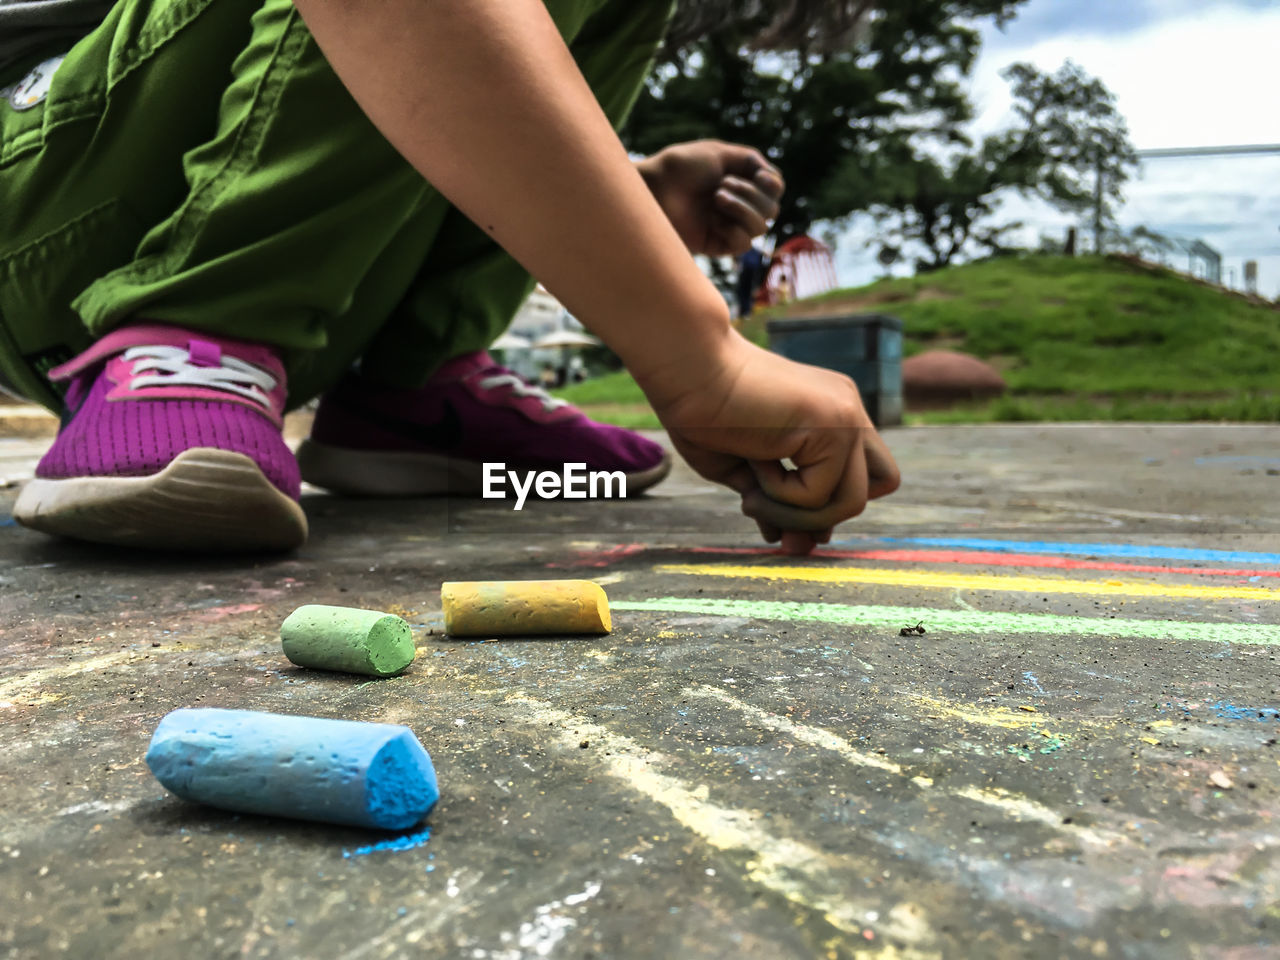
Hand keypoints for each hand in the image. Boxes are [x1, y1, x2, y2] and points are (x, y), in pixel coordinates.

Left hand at [637, 140, 783, 255]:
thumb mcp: (719, 153)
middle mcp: (736, 205)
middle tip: (721, 185)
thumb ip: (751, 161)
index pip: (774, 190)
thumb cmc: (680, 167)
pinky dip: (733, 229)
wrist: (654, 188)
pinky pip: (743, 244)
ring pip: (760, 227)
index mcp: (739, 182)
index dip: (773, 184)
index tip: (759, 176)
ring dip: (743, 208)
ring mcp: (726, 226)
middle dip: (752, 194)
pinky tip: (713, 220)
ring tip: (716, 198)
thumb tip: (774, 180)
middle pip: (772, 209)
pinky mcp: (716, 245)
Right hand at [645, 333, 900, 554]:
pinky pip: (816, 495)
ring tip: (752, 493)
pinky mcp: (833, 425)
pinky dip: (778, 496)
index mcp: (834, 413)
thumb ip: (778, 501)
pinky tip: (753, 460)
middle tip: (777, 526)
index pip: (867, 473)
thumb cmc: (702, 412)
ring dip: (795, 514)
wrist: (686, 368)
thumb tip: (796, 545)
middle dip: (828, 516)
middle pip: (880, 487)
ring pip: (852, 501)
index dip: (834, 501)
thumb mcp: (747, 470)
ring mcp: (846, 416)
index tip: (783, 517)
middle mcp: (849, 411)